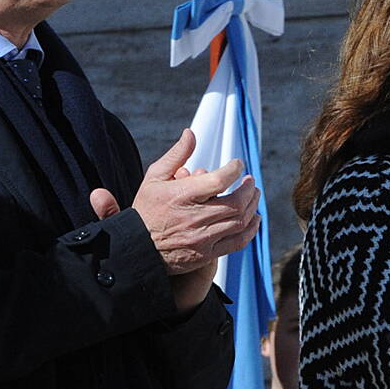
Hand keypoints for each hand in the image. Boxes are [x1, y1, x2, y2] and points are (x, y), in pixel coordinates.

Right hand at [90, 128, 259, 292]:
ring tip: (253, 195)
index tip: (238, 165)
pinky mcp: (206, 254)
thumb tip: (190, 134)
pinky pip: (237, 242)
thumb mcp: (154, 177)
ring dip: (252, 206)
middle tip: (250, 181)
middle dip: (248, 189)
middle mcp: (194, 218)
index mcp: (181, 196)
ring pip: (239, 222)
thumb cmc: (146, 209)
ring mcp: (202, 238)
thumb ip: (176, 155)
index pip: (219, 180)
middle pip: (235, 203)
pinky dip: (250, 230)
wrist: (136, 248)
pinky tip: (253, 219)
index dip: (234, 169)